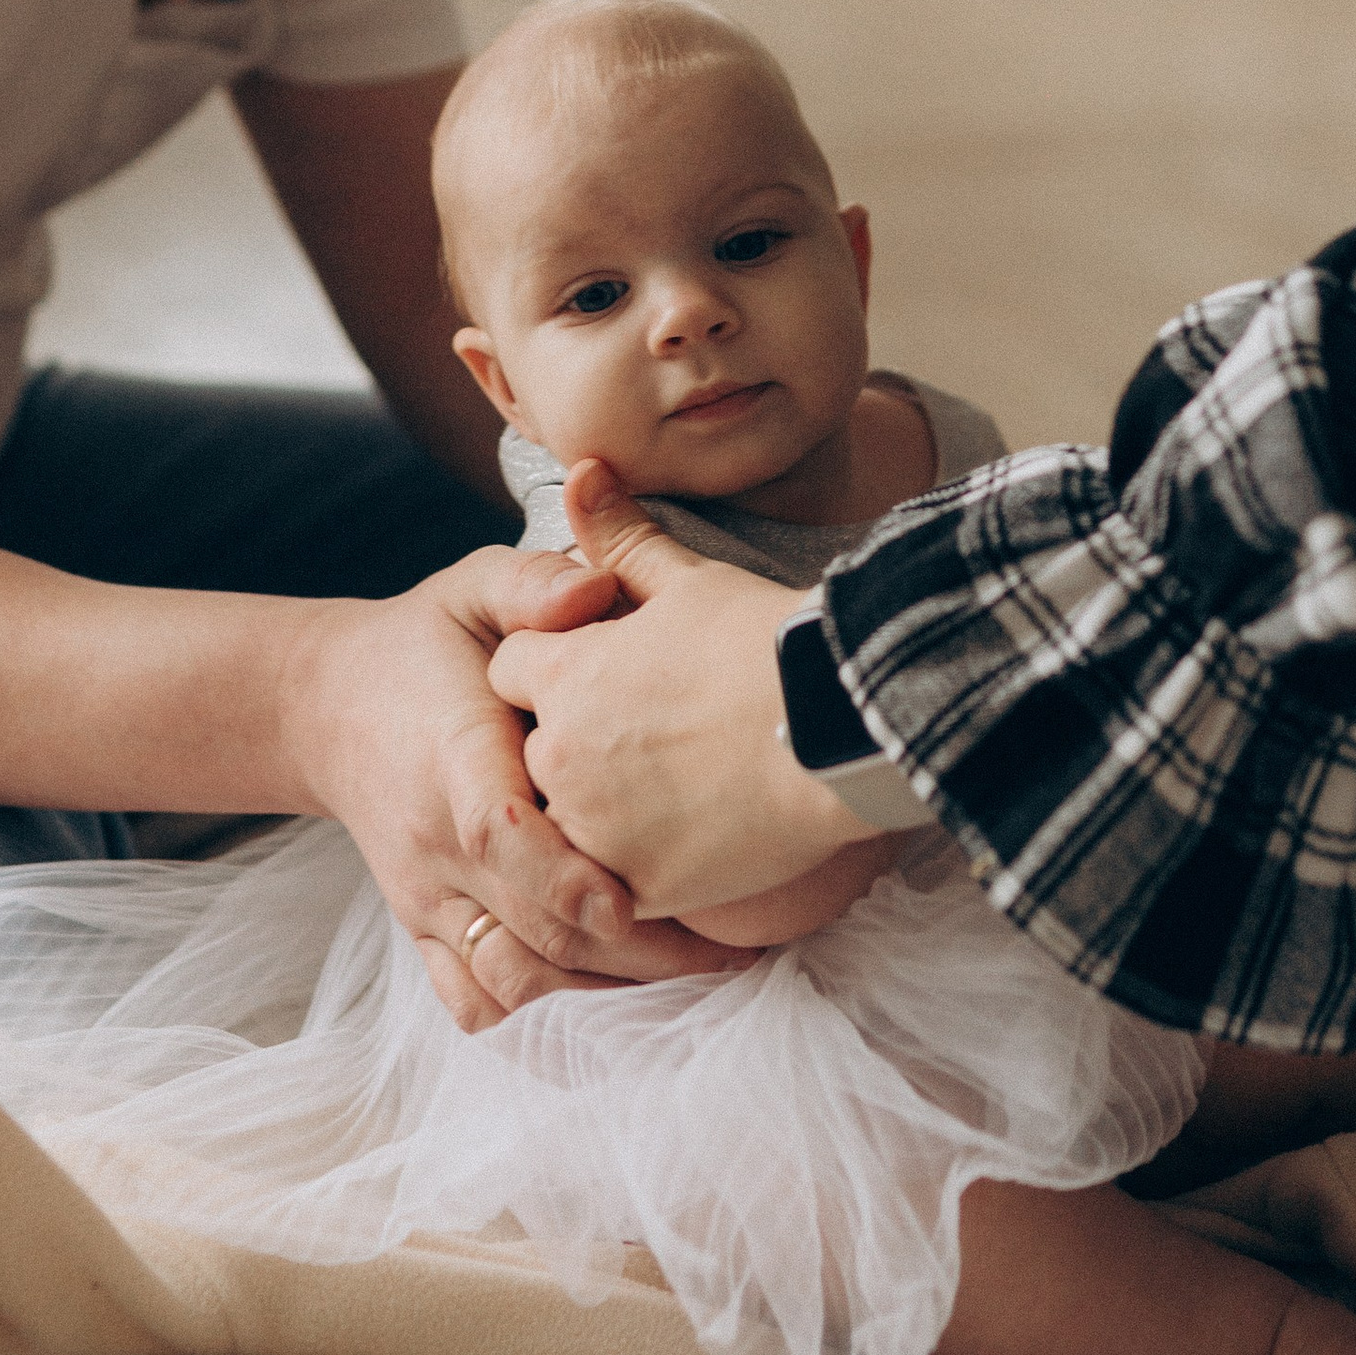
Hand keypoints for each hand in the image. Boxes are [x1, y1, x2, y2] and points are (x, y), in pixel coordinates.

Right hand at [285, 547, 750, 1032]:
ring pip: (511, 978)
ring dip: (603, 991)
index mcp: (451, 757)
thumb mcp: (473, 587)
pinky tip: (614, 995)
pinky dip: (538, 1015)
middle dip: (634, 952)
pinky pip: (472, 1000)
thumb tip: (597, 591)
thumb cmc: (426, 642)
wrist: (328, 705)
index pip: (496, 834)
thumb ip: (532, 584)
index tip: (634, 898)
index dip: (565, 877)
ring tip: (699, 973)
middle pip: (528, 928)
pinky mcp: (423, 929)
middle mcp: (433, 842)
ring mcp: (426, 896)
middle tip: (739, 949)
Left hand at [484, 462, 876, 918]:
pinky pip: (610, 881)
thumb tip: (581, 469)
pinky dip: (638, 862)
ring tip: (674, 784)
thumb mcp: (690, 579)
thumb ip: (621, 537)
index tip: (606, 670)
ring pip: (567, 819)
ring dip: (599, 806)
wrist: (843, 729)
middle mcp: (562, 754)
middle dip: (571, 739)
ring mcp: (596, 828)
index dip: (554, 665)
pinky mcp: (640, 885)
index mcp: (564, 675)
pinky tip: (691, 835)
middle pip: (534, 748)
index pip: (512, 669)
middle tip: (648, 733)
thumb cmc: (768, 644)